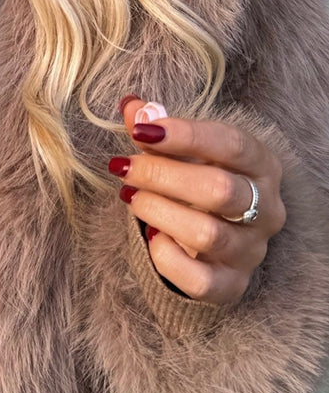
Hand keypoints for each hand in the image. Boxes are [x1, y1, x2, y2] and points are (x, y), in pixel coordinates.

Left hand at [110, 96, 286, 304]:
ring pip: (207, 234)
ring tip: (130, 196)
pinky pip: (199, 279)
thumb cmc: (199, 181)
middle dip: (162, 175)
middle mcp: (267, 209)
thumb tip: (132, 107)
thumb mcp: (184, 150)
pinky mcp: (231, 285)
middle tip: (124, 166)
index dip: (185, 135)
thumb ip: (158, 127)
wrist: (215, 238)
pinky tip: (150, 236)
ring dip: (158, 211)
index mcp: (262, 165)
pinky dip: (167, 257)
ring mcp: (251, 250)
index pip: (232, 144)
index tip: (139, 130)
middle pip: (218, 189)